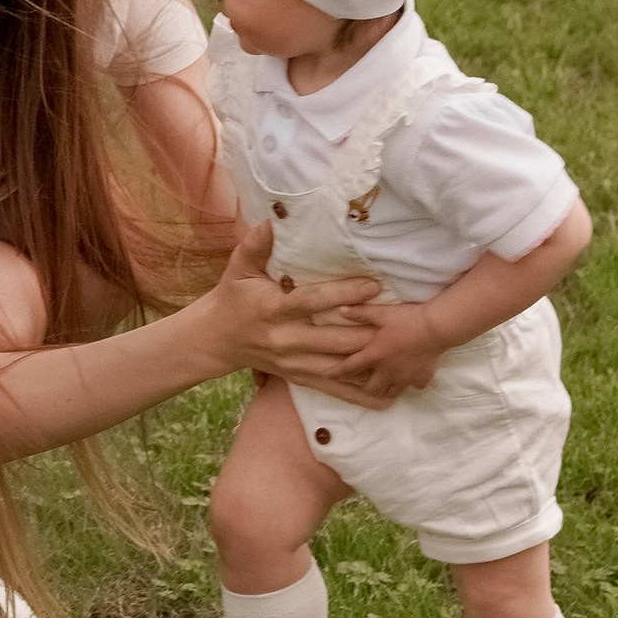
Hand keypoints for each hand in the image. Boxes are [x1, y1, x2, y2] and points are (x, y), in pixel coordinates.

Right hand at [204, 222, 382, 380]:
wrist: (217, 338)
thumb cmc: (234, 296)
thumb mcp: (238, 267)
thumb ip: (255, 245)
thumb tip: (271, 222)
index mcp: (272, 309)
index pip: (312, 301)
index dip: (343, 295)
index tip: (374, 286)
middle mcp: (284, 339)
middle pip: (333, 340)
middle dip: (367, 333)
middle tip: (399, 323)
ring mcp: (292, 363)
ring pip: (338, 368)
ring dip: (369, 364)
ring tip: (400, 356)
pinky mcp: (298, 378)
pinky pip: (332, 389)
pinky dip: (360, 394)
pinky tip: (387, 395)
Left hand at [289, 297, 446, 405]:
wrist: (436, 328)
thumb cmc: (406, 319)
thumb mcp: (381, 313)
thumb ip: (360, 313)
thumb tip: (340, 309)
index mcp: (375, 355)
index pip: (350, 367)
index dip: (337, 372)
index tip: (327, 375)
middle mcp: (388, 371)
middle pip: (371, 389)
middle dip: (365, 388)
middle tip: (364, 382)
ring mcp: (405, 377)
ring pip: (392, 392)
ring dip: (386, 388)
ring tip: (385, 383)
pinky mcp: (421, 379)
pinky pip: (414, 386)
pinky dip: (410, 383)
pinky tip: (411, 376)